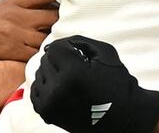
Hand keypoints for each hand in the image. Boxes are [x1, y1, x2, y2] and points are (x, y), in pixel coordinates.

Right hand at [0, 0, 57, 61]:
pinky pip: (36, 53)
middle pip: (51, 17)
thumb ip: (24, 3)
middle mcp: (19, 18)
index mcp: (15, 3)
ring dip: (56, 38)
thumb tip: (46, 2)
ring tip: (63, 38)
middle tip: (72, 21)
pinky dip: (44, 53)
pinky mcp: (15, 52)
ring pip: (47, 37)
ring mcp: (18, 36)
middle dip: (63, 19)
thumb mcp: (3, 4)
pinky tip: (49, 52)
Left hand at [30, 35, 158, 132]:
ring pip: (39, 75)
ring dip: (53, 74)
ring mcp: (50, 104)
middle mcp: (58, 90)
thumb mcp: (104, 52)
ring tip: (71, 81)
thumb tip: (52, 45)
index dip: (68, 48)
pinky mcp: (47, 114)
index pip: (55, 48)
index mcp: (73, 73)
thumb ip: (77, 41)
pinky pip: (35, 91)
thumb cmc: (117, 83)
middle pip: (46, 61)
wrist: (123, 118)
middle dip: (60, 61)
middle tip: (78, 70)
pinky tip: (62, 89)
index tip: (79, 56)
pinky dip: (46, 88)